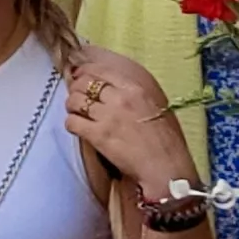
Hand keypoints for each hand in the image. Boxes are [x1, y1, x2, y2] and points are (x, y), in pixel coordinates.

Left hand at [63, 57, 189, 191]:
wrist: (166, 168)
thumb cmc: (166, 140)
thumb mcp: (156, 105)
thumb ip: (135, 93)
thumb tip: (115, 87)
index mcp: (136, 88)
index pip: (100, 70)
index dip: (86, 72)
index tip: (81, 76)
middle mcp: (120, 98)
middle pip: (83, 83)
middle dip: (76, 88)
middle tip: (77, 96)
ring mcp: (107, 116)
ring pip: (74, 100)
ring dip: (72, 106)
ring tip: (76, 112)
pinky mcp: (98, 136)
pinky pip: (72, 122)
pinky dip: (71, 123)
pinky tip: (77, 127)